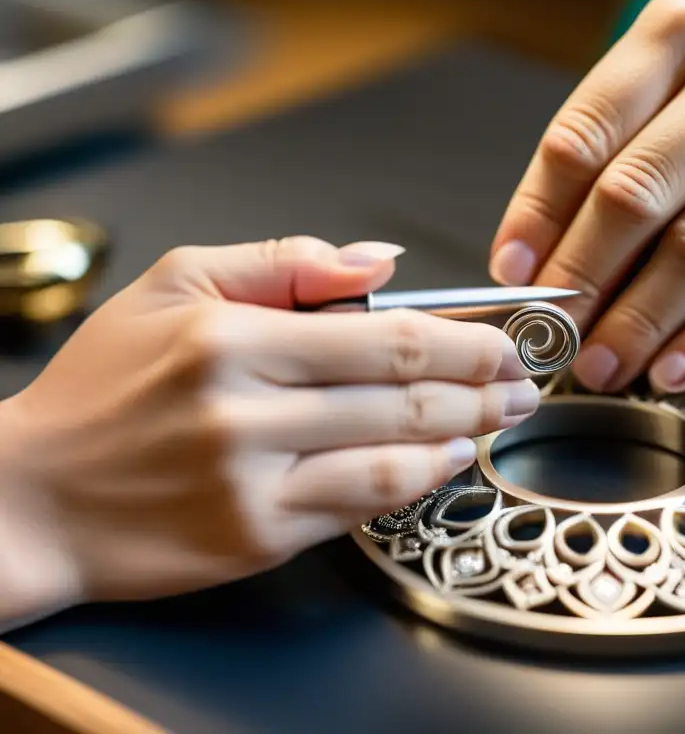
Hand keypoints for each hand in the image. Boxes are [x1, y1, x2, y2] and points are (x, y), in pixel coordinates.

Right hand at [0, 237, 536, 623]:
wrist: (34, 496)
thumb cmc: (102, 388)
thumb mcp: (173, 284)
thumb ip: (284, 262)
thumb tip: (377, 261)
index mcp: (232, 336)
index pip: (385, 336)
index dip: (462, 341)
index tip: (503, 340)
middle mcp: (247, 409)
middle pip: (404, 396)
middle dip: (482, 388)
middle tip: (523, 383)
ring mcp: (254, 480)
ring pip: (394, 455)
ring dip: (463, 435)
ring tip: (498, 419)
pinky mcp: (255, 537)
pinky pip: (359, 506)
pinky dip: (413, 481)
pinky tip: (441, 462)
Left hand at [490, 0, 684, 391]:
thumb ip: (637, 145)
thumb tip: (550, 251)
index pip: (586, 130)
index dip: (539, 214)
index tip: (513, 273)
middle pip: (637, 192)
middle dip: (581, 280)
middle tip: (551, 336)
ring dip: (641, 320)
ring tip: (603, 364)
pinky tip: (678, 365)